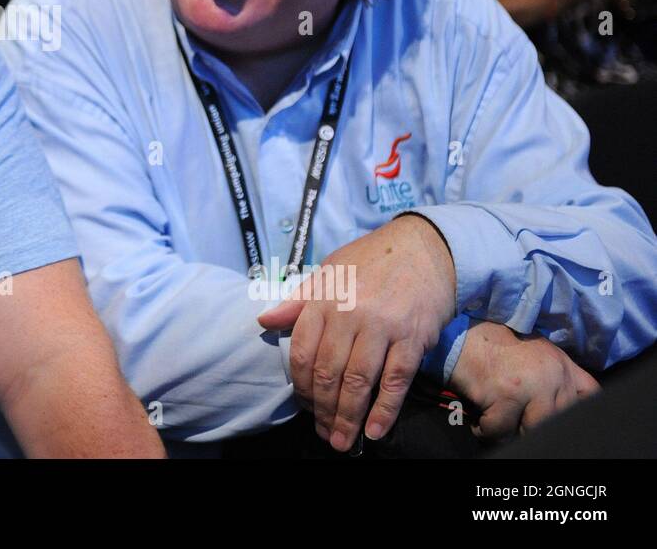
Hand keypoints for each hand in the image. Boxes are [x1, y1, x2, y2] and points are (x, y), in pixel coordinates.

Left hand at [257, 214, 455, 450]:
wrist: (424, 247)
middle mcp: (349, 314)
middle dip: (323, 409)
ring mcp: (382, 326)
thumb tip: (264, 321)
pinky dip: (384, 410)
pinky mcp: (413, 337)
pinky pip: (395, 380)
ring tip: (342, 441)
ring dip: (348, 417)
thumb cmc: (372, 260)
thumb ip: (299, 300)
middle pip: (328, 372)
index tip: (304, 405)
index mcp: (324, 298)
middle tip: (324, 433)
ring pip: (358, 381)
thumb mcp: (329, 271)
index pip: (301, 351)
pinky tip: (374, 430)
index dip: (300, 385)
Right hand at [450, 320, 598, 438]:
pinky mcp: (506, 394)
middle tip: (511, 420)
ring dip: (509, 431)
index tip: (560, 421)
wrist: (457, 333)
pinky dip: (485, 429)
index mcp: (561, 363)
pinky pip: (500, 430)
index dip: (577, 414)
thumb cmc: (490, 345)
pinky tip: (478, 417)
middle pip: (556, 420)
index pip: (591, 396)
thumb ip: (550, 375)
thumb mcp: (531, 353)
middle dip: (531, 425)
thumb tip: (557, 411)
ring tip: (494, 420)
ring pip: (531, 431)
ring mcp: (531, 385)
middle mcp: (553, 374)